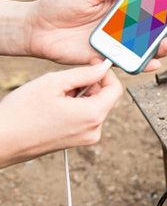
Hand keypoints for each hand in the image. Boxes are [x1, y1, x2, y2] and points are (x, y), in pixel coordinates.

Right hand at [0, 63, 121, 167]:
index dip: (107, 73)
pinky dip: (75, 107)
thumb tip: (102, 68)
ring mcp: (85, 138)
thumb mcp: (53, 83)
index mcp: (92, 115)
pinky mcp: (76, 142)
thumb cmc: (21, 113)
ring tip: (55, 96)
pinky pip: (84, 118)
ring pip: (93, 107)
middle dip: (89, 85)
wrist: (1, 141)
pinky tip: (54, 106)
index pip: (116, 89)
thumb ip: (83, 74)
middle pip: (104, 98)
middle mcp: (94, 130)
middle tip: (65, 80)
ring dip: (80, 95)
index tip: (94, 64)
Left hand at [28, 0, 166, 71]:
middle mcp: (125, 25)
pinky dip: (144, 65)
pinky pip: (131, 62)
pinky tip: (153, 63)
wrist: (37, 28)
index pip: (152, 6)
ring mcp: (119, 42)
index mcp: (123, 7)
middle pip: (156, 30)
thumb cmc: (60, 5)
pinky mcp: (109, 57)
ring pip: (148, 47)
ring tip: (166, 42)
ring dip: (162, 46)